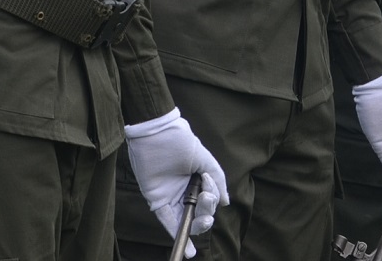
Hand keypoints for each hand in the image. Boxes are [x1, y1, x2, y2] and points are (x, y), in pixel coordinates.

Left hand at [123, 109, 227, 256]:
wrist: (157, 133)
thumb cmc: (180, 141)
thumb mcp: (204, 159)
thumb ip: (217, 179)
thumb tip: (225, 203)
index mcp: (196, 181)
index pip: (208, 200)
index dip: (211, 199)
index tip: (207, 185)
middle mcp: (184, 191)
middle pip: (199, 212)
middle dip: (207, 211)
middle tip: (205, 198)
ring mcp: (170, 197)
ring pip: (186, 219)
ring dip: (196, 226)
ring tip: (203, 221)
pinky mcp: (157, 200)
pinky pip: (167, 221)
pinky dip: (177, 234)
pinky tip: (189, 250)